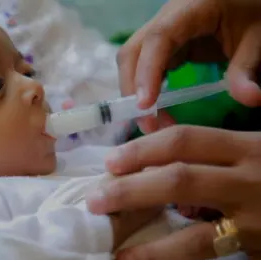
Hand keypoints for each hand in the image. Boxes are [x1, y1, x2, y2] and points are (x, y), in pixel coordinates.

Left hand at [87, 126, 260, 259]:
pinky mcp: (260, 252)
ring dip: (150, 246)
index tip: (110, 160)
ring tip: (116, 250)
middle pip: (179, 179)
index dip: (143, 148)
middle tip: (95, 199)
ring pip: (194, 234)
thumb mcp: (253, 149)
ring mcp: (257, 222)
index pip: (185, 141)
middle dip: (131, 189)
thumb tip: (154, 133)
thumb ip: (210, 144)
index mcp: (249, 148)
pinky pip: (209, 258)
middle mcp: (251, 181)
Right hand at [117, 0, 260, 133]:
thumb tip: (250, 100)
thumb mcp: (255, 39)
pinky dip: (144, 89)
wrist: (245, 3)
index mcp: (189, 8)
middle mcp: (166, 18)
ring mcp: (161, 31)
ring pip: (132, 61)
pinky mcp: (163, 45)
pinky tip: (154, 109)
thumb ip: (246, 69)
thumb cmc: (251, 12)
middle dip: (132, 89)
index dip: (146, 72)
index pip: (158, 39)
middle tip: (147, 125)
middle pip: (133, 52)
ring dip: (135, 93)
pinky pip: (143, 66)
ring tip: (151, 123)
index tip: (145, 105)